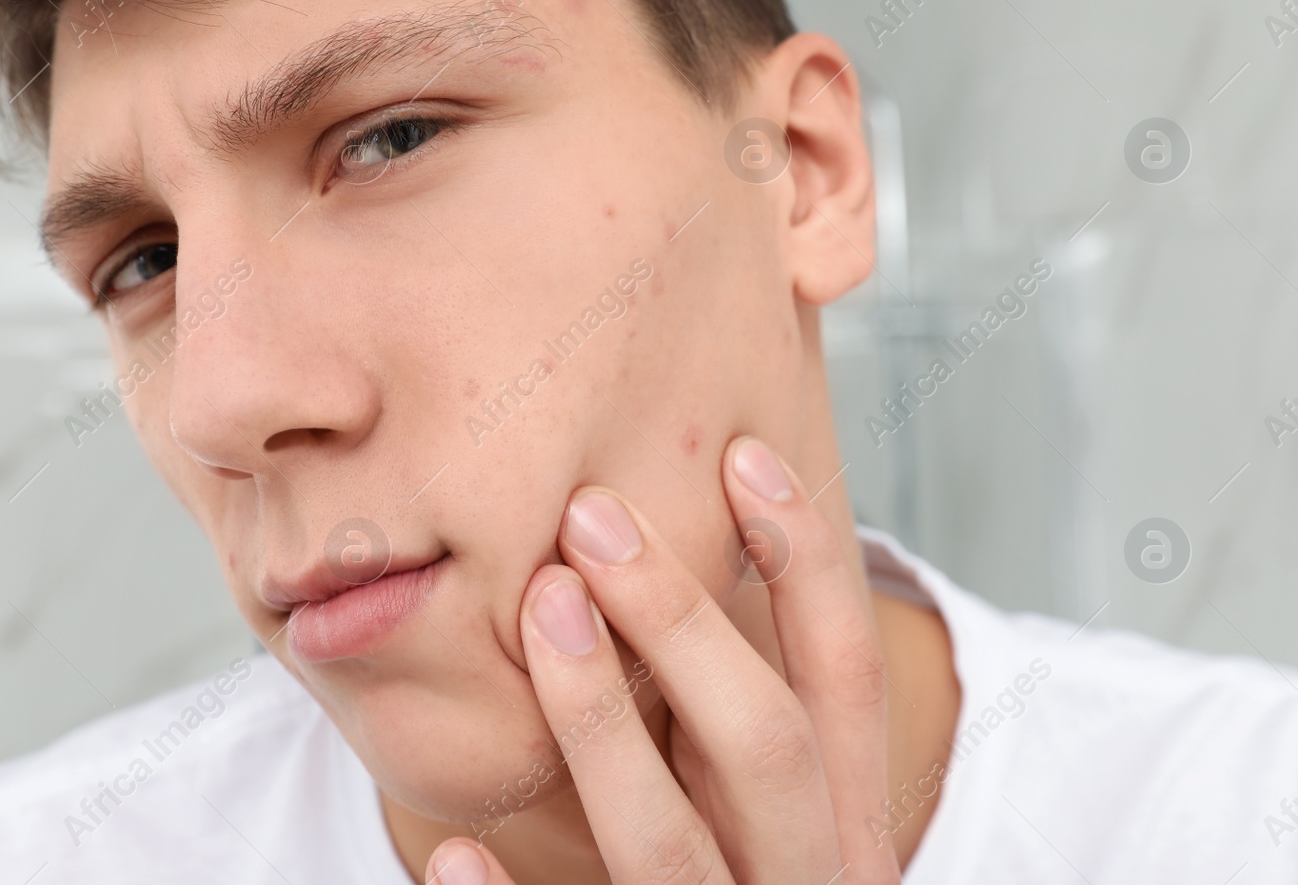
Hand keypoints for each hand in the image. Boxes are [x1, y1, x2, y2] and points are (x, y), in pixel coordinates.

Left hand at [427, 435, 900, 883]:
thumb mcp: (773, 818)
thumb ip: (738, 719)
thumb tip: (663, 554)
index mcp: (842, 830)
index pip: (846, 679)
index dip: (805, 560)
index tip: (742, 453)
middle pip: (769, 746)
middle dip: (684, 622)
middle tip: (593, 515)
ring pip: (669, 846)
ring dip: (602, 721)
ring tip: (540, 607)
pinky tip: (451, 852)